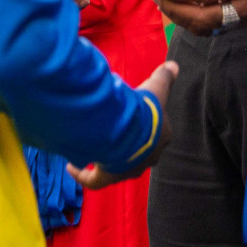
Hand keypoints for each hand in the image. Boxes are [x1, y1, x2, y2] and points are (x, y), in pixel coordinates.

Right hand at [68, 60, 178, 189]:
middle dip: (128, 145)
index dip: (146, 127)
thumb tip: (174, 65)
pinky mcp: (110, 176)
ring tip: (93, 148)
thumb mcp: (155, 87)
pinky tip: (71, 166)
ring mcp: (129, 169)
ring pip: (119, 167)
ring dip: (107, 158)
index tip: (133, 119)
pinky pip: (95, 180)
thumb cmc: (143, 109)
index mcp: (161, 139)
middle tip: (113, 133)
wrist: (126, 129)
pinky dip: (83, 174)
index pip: (156, 135)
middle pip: (139, 153)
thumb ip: (164, 77)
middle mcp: (148, 158)